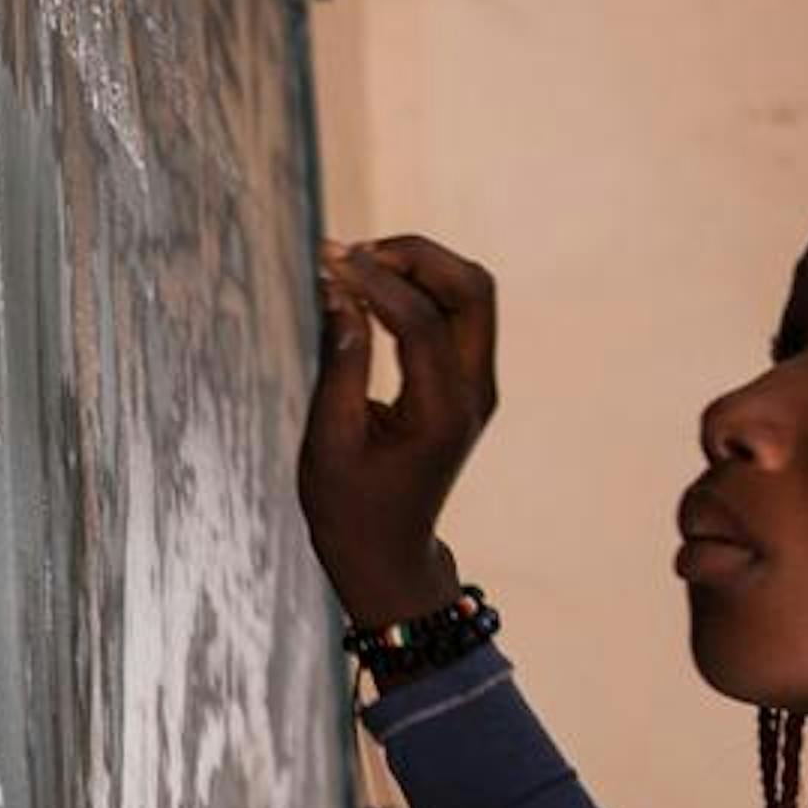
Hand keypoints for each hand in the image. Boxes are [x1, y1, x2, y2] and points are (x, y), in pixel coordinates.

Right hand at [299, 233, 499, 630]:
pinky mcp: (469, 381)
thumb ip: (338, 365)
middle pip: (472, 288)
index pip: (420, 321)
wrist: (388, 553)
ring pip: (472, 292)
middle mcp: (475, 392)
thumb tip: (338, 292)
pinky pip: (459, 312)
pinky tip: (374, 288)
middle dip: (414, 256)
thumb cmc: (349, 509)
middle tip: (353, 254)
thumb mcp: (328, 442)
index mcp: (441, 413)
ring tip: (360, 265)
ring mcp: (479, 385)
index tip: (328, 261)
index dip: (373, 282)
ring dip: (421, 266)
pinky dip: (421, 288)